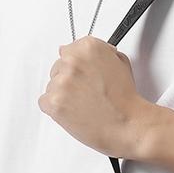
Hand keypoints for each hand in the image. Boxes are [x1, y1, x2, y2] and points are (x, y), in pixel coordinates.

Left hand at [39, 35, 158, 158]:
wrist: (128, 125)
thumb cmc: (126, 100)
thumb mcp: (120, 63)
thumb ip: (99, 55)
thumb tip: (85, 55)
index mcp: (88, 48)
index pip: (69, 50)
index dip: (77, 67)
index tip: (84, 76)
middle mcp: (72, 61)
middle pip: (58, 68)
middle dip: (70, 81)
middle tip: (86, 94)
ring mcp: (61, 82)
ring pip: (52, 86)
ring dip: (64, 95)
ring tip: (84, 106)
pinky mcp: (53, 102)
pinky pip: (45, 102)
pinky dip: (57, 110)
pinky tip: (75, 113)